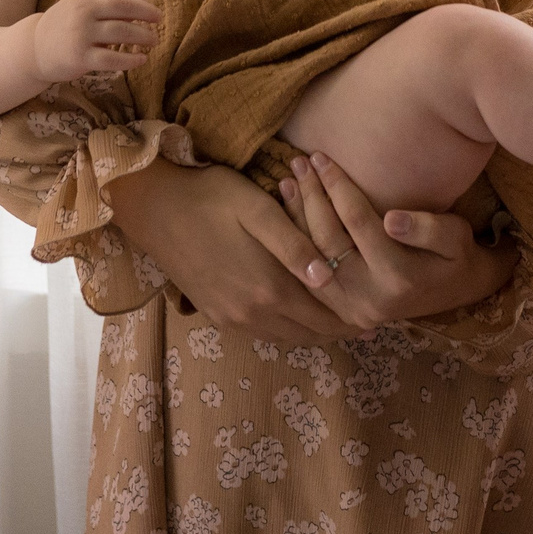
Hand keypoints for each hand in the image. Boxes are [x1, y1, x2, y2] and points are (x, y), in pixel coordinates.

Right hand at [32, 0, 161, 81]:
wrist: (33, 49)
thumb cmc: (63, 26)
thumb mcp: (79, 7)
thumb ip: (104, 5)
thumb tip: (139, 10)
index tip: (150, 6)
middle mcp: (84, 11)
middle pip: (123, 7)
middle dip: (146, 13)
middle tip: (159, 20)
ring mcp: (81, 34)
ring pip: (121, 32)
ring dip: (143, 36)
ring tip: (153, 41)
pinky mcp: (80, 57)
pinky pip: (112, 58)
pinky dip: (130, 59)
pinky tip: (141, 60)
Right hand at [106, 160, 353, 345]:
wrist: (153, 207)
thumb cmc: (211, 197)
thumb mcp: (258, 209)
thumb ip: (294, 245)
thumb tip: (329, 277)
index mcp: (267, 289)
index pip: (325, 317)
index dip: (354, 318)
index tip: (379, 316)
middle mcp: (250, 313)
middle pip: (309, 333)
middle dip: (339, 327)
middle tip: (367, 321)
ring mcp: (230, 318)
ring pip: (287, 336)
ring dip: (314, 329)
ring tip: (340, 319)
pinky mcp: (215, 314)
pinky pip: (263, 332)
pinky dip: (288, 328)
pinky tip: (299, 313)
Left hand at [280, 151, 518, 327]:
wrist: (457, 293)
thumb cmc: (456, 255)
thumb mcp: (455, 237)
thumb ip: (427, 228)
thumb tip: (392, 220)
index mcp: (400, 278)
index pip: (358, 222)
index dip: (337, 186)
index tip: (321, 156)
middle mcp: (371, 299)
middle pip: (329, 240)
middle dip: (312, 196)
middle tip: (299, 162)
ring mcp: (352, 310)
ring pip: (312, 260)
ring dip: (297, 218)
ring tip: (288, 180)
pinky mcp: (341, 313)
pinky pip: (309, 276)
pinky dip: (297, 243)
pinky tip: (288, 212)